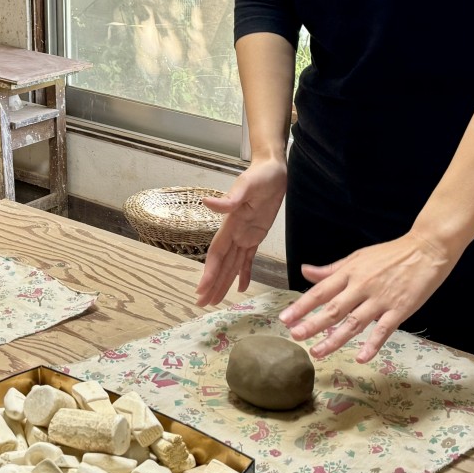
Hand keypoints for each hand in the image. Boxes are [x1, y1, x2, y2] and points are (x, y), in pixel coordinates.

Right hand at [195, 158, 287, 306]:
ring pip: (232, 264)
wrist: (272, 168)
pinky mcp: (256, 235)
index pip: (217, 253)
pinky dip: (243, 273)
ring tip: (215, 300)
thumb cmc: (260, 174)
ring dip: (224, 282)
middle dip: (212, 284)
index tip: (201, 290)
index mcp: (230, 224)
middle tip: (202, 304)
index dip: (209, 272)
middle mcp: (234, 233)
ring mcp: (245, 235)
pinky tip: (240, 287)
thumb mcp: (246, 184)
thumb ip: (229, 198)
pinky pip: (248, 259)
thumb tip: (207, 203)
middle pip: (221, 264)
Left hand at [280, 232, 458, 362]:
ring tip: (317, 352)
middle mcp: (362, 286)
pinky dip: (372, 345)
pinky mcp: (400, 309)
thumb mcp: (358, 257)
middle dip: (312, 324)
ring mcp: (381, 299)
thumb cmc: (390, 254)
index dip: (301, 306)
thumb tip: (305, 271)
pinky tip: (360, 357)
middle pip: (333, 309)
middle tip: (295, 337)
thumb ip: (331, 269)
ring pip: (354, 323)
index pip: (320, 292)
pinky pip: (384, 330)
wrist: (427, 249)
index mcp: (350, 273)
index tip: (285, 319)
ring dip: (334, 339)